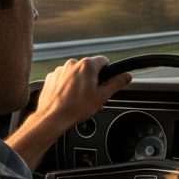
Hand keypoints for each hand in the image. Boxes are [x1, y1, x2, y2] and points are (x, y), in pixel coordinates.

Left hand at [6, 56, 130, 169]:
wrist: (52, 117)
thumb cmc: (75, 108)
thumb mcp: (102, 97)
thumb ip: (116, 84)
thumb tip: (126, 76)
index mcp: (87, 65)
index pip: (104, 61)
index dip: (108, 72)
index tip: (107, 82)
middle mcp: (72, 64)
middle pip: (89, 69)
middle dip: (93, 82)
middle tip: (93, 97)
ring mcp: (60, 70)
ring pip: (76, 75)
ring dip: (80, 85)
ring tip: (80, 101)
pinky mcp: (52, 78)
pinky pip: (64, 79)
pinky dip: (68, 87)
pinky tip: (69, 99)